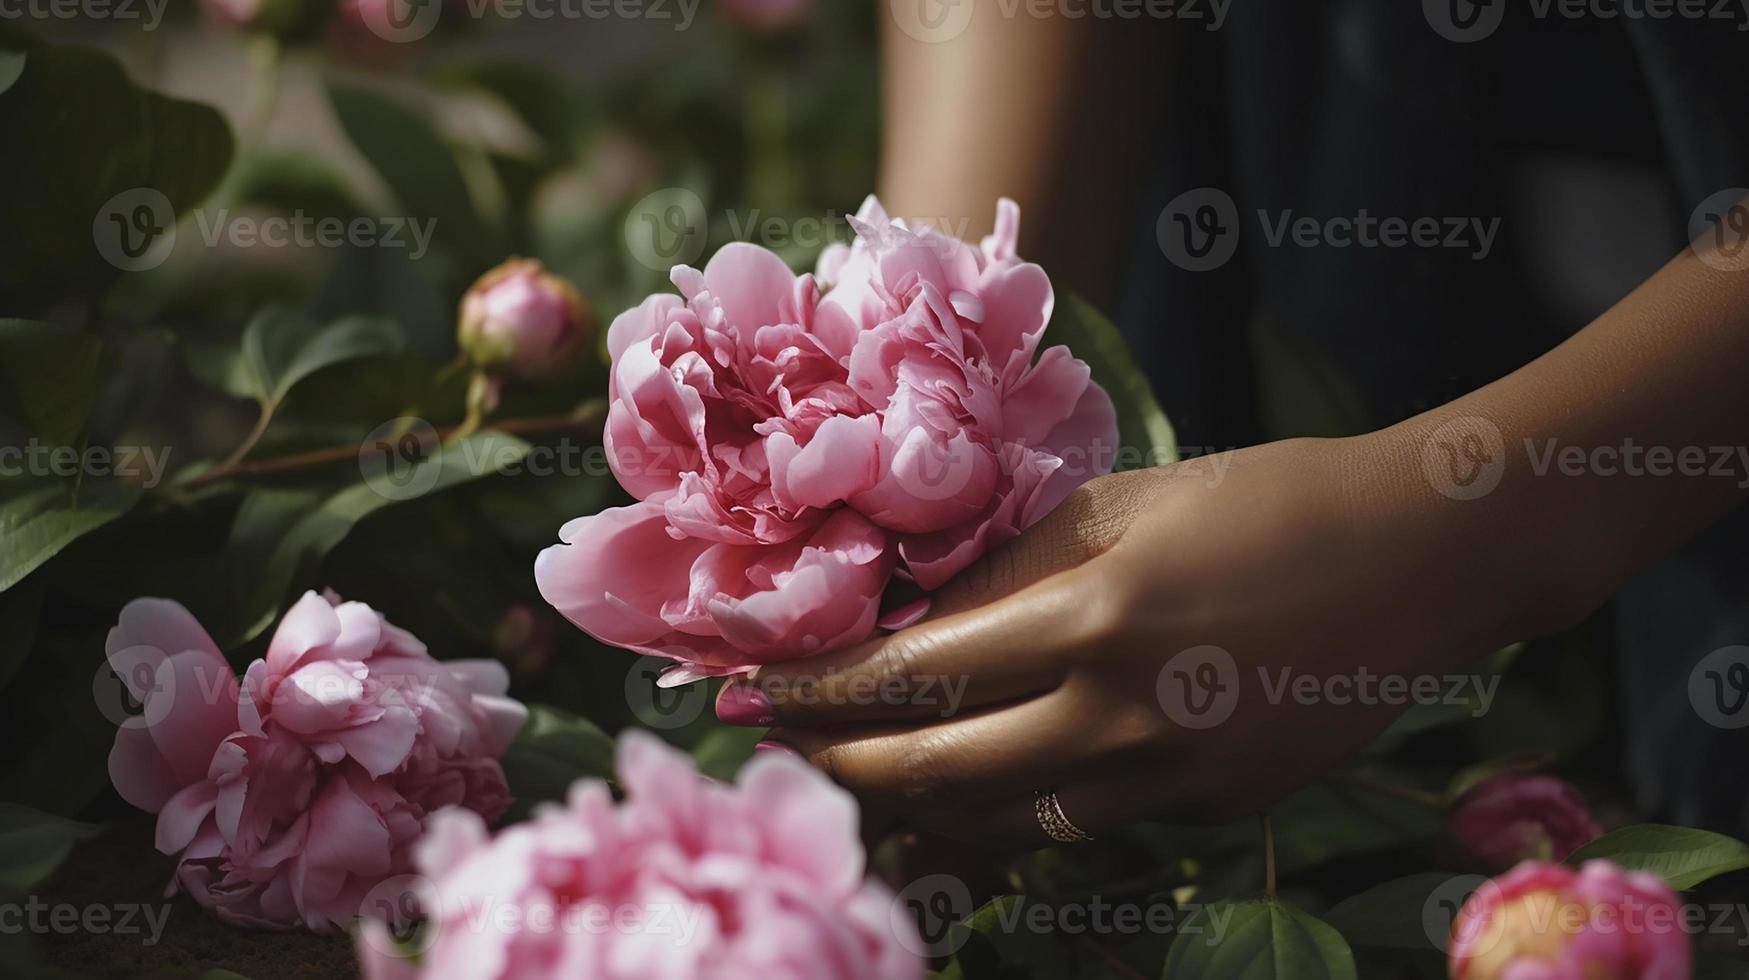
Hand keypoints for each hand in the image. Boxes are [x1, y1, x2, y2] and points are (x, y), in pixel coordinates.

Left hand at [720, 434, 1551, 846]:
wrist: (1425, 556)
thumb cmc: (1272, 496)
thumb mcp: (1129, 504)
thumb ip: (1015, 567)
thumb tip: (916, 612)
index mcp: (1093, 617)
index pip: (912, 675)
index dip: (815, 692)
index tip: (742, 693)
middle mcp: (1121, 715)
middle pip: (937, 770)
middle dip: (838, 762)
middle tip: (776, 744)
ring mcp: (1171, 776)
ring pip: (1002, 816)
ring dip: (915, 799)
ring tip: (858, 771)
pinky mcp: (1210, 804)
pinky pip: (1080, 816)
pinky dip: (1012, 803)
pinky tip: (980, 779)